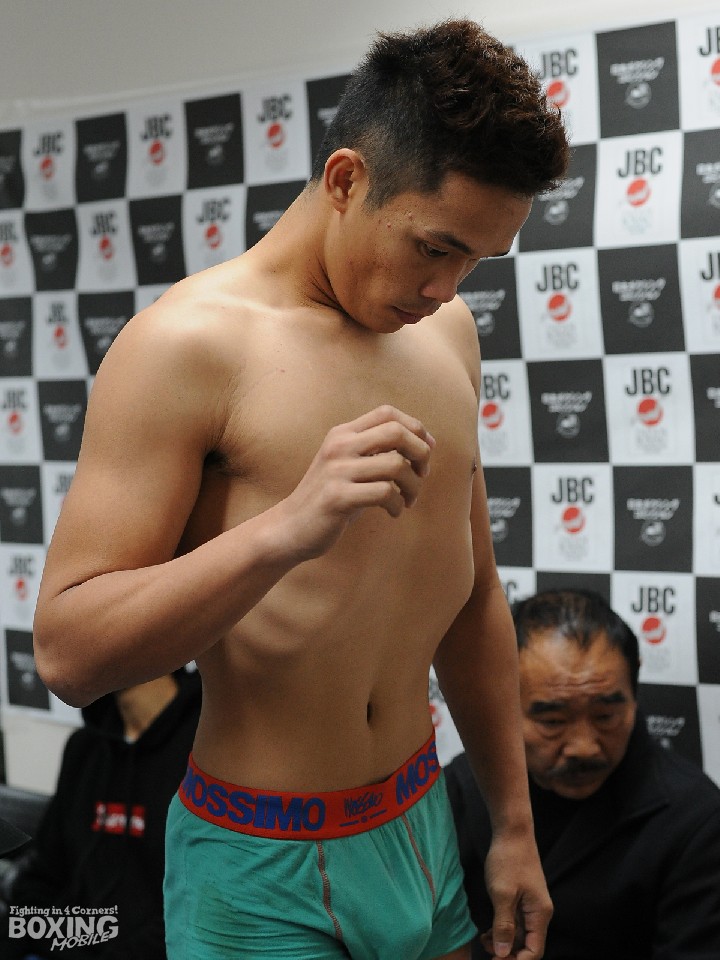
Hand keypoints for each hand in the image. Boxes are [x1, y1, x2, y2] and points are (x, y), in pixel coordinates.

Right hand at [276, 404, 434, 559]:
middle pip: (396, 432)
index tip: (426, 450)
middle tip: (422, 475)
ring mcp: (336, 471)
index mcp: (342, 434)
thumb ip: (379, 451)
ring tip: (408, 500)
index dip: (415, 428)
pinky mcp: (337, 497)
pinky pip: (385, 493)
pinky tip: (393, 512)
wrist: (291, 527)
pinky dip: (398, 504)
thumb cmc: (332, 497)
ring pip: (396, 465)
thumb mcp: (351, 466)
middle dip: (420, 454)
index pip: (387, 413)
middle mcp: (339, 446)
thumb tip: (426, 442)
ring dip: (413, 486)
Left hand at [480, 830, 552, 958]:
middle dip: (508, 953)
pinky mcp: (521, 898)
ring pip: (519, 935)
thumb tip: (503, 954)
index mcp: (539, 914)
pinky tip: (487, 931)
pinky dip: (502, 929)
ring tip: (484, 941)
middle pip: (527, 945)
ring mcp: (530, 905)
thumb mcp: (502, 894)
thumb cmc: (508, 860)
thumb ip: (504, 926)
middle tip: (486, 952)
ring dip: (503, 942)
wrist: (512, 832)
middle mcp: (538, 913)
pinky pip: (514, 922)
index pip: (534, 951)